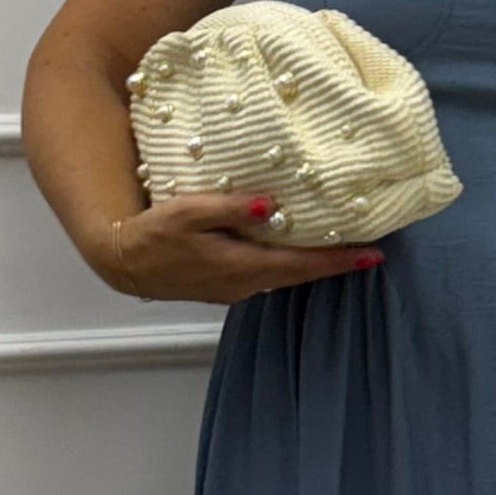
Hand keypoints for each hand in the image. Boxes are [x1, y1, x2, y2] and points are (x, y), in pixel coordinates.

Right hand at [94, 190, 383, 305]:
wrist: (122, 263)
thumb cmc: (152, 233)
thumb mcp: (187, 212)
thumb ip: (230, 209)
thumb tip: (271, 206)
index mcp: (242, 266)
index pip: (301, 264)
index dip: (338, 260)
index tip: (373, 255)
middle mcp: (245, 284)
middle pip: (300, 274)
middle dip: (335, 264)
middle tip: (371, 253)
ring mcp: (234, 289)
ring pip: (284, 277)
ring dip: (313, 266)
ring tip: (342, 250)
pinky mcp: (225, 286)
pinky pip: (268, 276)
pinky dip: (289, 265)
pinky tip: (296, 252)